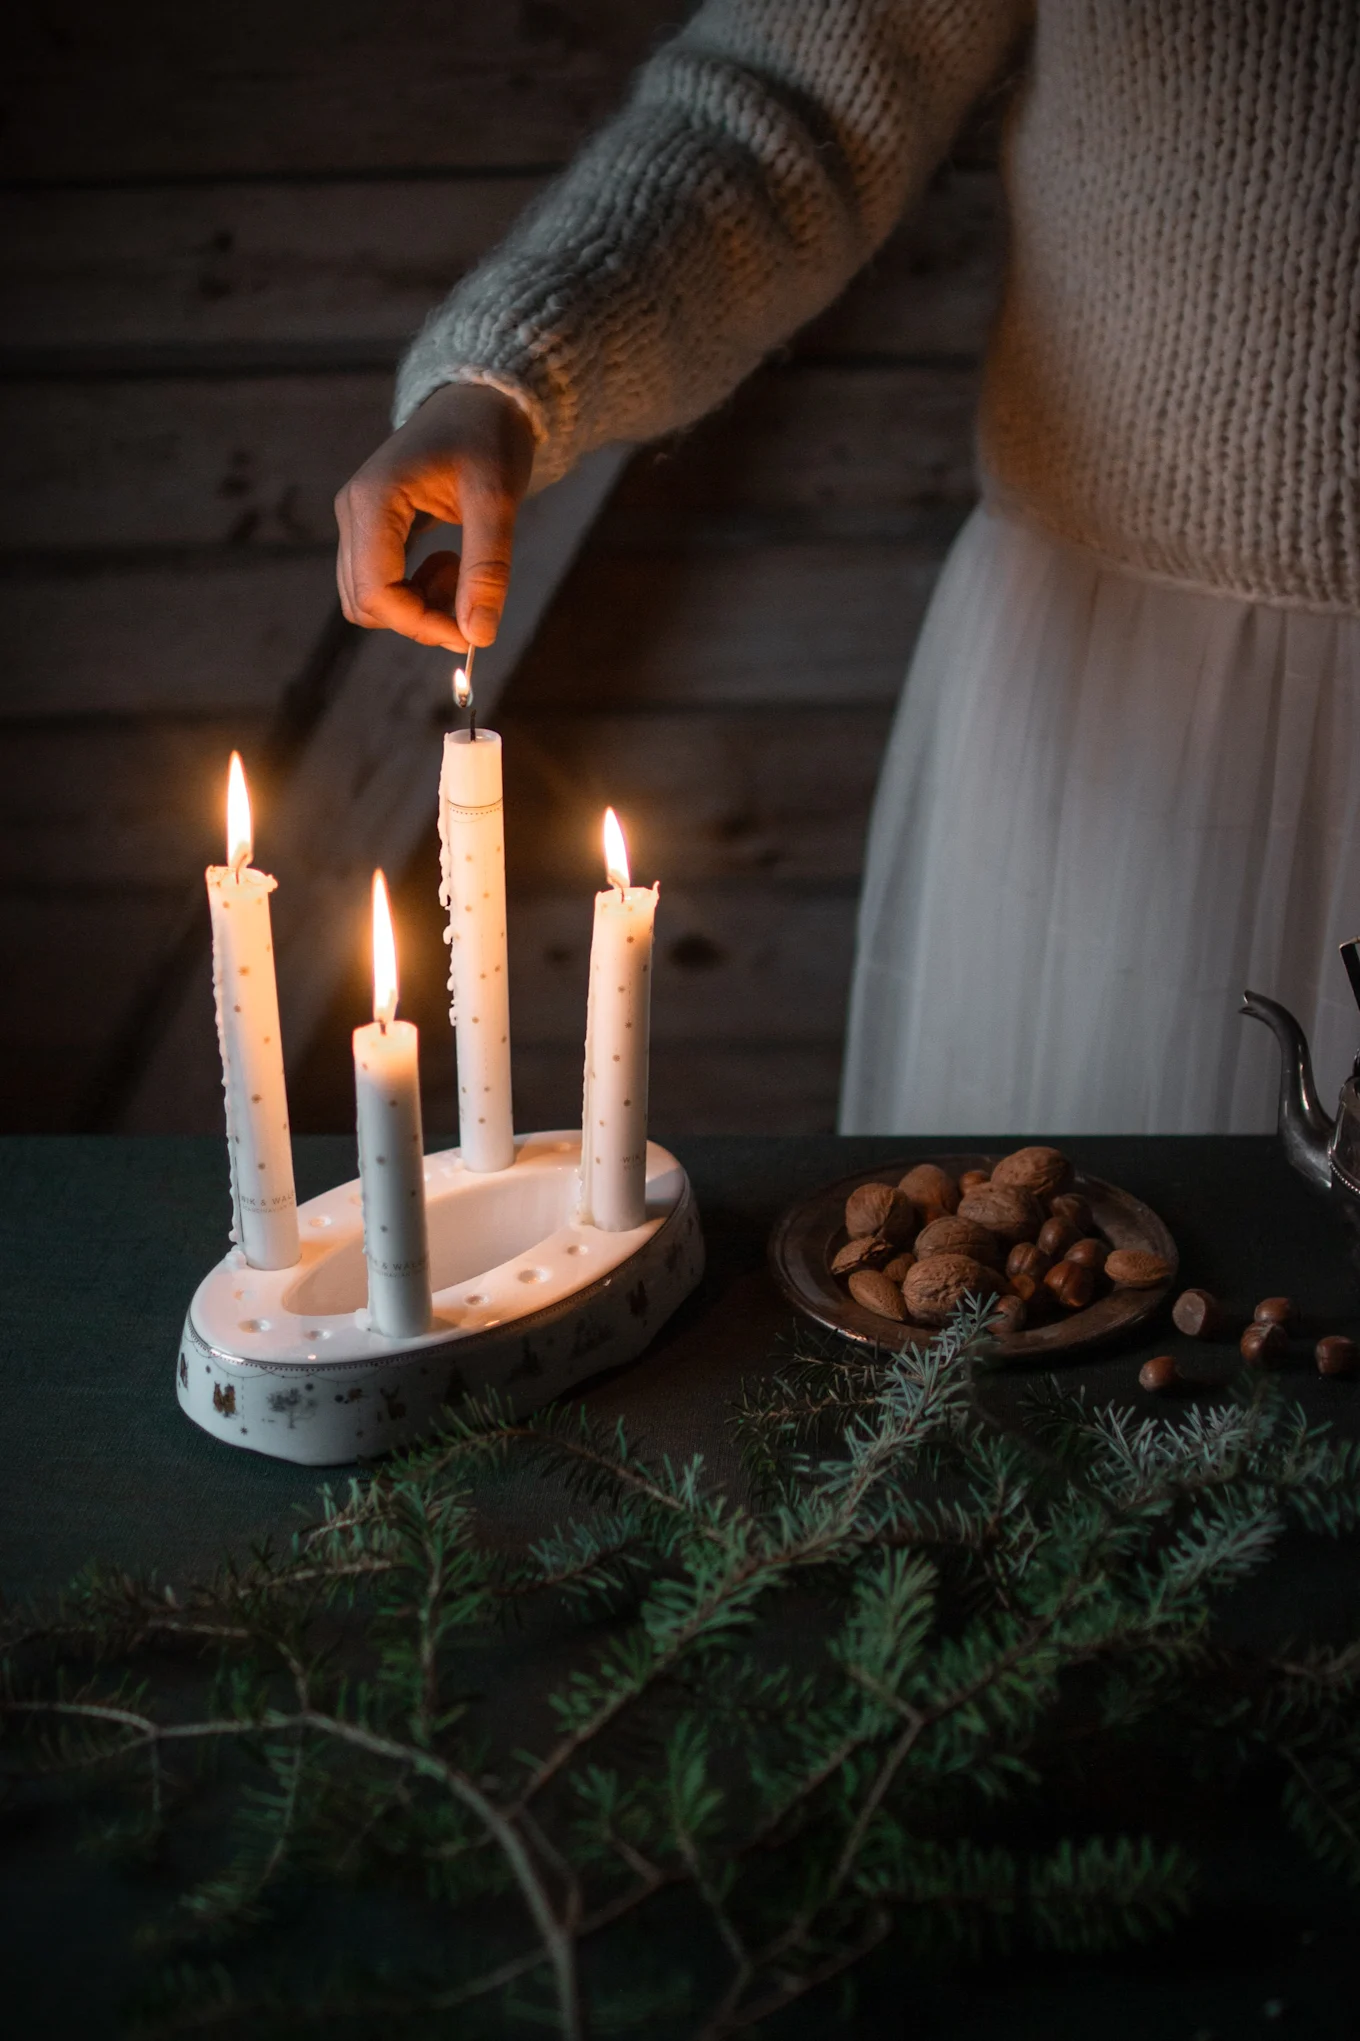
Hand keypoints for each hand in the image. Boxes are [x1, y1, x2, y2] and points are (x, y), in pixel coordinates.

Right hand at [334, 382, 535, 650]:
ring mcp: (357, 521)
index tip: (470, 632)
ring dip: (418, 607)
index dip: (421, 625)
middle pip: (367, 604)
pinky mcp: (370, 528)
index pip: (375, 593)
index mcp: (374, 500)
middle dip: (420, 618)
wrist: (480, 400)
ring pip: (369, 599)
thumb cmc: (488, 437)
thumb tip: (478, 636)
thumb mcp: (498, 500)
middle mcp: (353, 512)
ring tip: (462, 572)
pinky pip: (380, 583)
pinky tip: (450, 564)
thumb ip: (487, 569)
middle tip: (472, 596)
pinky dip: (416, 593)